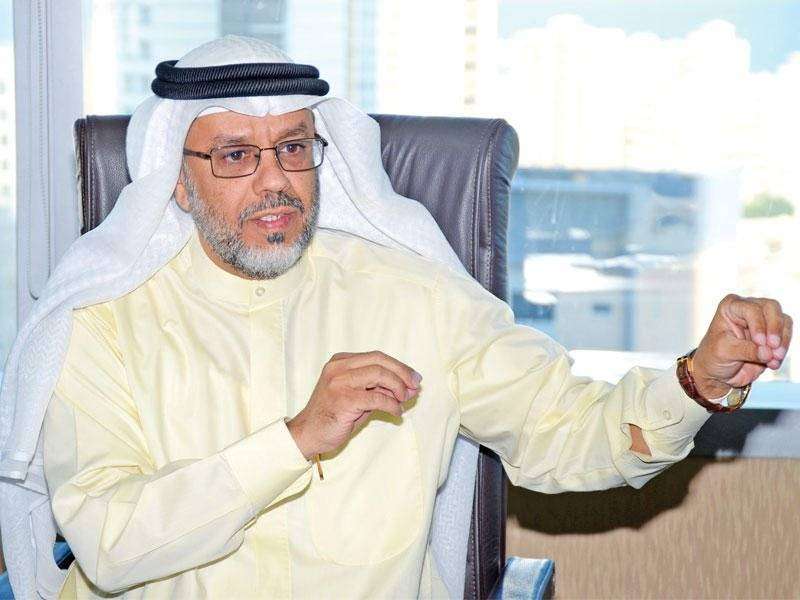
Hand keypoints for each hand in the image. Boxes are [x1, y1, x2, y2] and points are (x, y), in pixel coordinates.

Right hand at [286, 351, 421, 458]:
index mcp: (341, 361)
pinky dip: (391, 405)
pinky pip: (377, 398)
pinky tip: (396, 413)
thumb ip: (380, 389)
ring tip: (403, 400)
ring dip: (398, 388)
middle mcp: (339, 368)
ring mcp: (339, 382)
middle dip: (402, 373)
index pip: (377, 356)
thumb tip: (409, 388)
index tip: (414, 377)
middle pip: (379, 361)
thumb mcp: (358, 396)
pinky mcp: (343, 399)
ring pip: (379, 374)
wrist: (307, 434)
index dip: (399, 366)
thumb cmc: (333, 416)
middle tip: (415, 386)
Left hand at [692, 294, 792, 397]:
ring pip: (783, 320)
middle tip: (773, 348)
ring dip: (782, 341)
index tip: (760, 343)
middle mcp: (748, 308)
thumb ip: (747, 351)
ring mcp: (762, 320)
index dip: (759, 325)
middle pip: (771, 308)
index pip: (751, 309)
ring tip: (774, 359)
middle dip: (775, 328)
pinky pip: (786, 336)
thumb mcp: (725, 352)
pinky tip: (773, 363)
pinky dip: (783, 349)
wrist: (719, 373)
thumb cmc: (714, 357)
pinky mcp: (772, 334)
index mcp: (730, 307)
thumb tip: (768, 353)